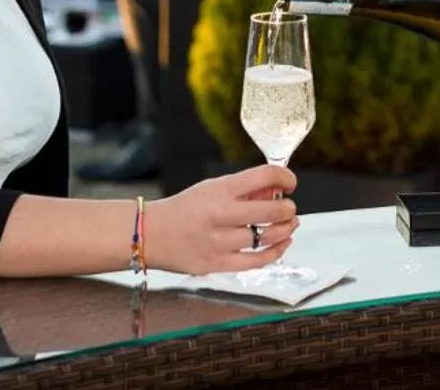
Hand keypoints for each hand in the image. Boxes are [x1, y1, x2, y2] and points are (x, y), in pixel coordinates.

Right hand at [145, 165, 298, 274]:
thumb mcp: (212, 187)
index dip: (285, 177)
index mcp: (220, 189)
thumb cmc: (184, 208)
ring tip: (289, 224)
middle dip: (288, 208)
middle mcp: (221, 215)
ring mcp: (220, 242)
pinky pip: (256, 261)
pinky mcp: (217, 264)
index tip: (290, 182)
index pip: (265, 176)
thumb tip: (276, 191)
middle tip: (289, 208)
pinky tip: (282, 244)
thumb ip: (243, 189)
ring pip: (267, 237)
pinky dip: (275, 252)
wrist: (150, 233)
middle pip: (272, 211)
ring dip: (285, 230)